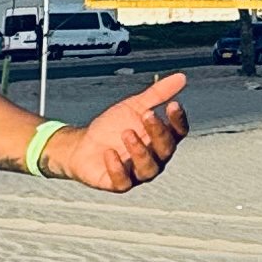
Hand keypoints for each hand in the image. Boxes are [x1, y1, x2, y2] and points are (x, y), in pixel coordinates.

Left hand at [54, 72, 186, 190]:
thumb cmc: (111, 127)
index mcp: (160, 140)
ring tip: (127, 132)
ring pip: (148, 169)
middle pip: (165, 150)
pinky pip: (123, 182)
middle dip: (158, 133)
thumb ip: (157, 95)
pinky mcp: (117, 184)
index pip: (178, 133)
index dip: (178, 120)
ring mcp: (136, 173)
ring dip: (140, 151)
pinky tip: (109, 153)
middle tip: (147, 114)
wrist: (81, 144)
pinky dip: (117, 168)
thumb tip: (181, 77)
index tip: (173, 105)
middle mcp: (154, 159)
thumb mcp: (134, 107)